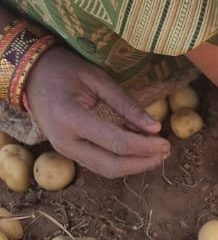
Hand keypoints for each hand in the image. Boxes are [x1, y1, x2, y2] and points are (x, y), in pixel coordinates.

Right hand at [23, 46, 169, 177]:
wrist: (30, 74)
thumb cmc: (63, 69)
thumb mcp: (96, 78)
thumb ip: (126, 104)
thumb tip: (155, 128)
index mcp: (70, 118)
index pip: (116, 142)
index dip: (144, 147)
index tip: (166, 142)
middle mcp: (65, 141)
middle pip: (112, 165)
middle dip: (142, 163)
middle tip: (165, 152)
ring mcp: (64, 150)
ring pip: (106, 170)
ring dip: (134, 166)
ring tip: (157, 154)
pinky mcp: (68, 153)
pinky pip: (99, 165)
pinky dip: (121, 162)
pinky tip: (138, 153)